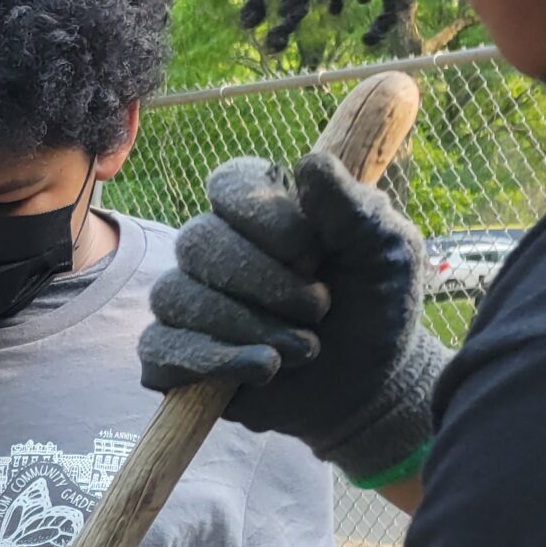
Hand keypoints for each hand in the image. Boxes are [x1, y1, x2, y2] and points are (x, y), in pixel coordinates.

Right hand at [137, 153, 443, 487]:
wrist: (369, 384)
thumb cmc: (377, 306)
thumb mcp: (385, 250)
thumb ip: (351, 207)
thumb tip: (308, 163)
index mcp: (261, 211)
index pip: (227, 183)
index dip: (262, 215)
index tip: (311, 251)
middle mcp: (214, 250)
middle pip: (197, 241)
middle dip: (263, 281)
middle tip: (319, 308)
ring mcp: (187, 303)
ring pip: (175, 297)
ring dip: (247, 326)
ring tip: (303, 348)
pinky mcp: (173, 356)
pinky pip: (159, 349)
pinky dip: (216, 361)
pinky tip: (263, 369)